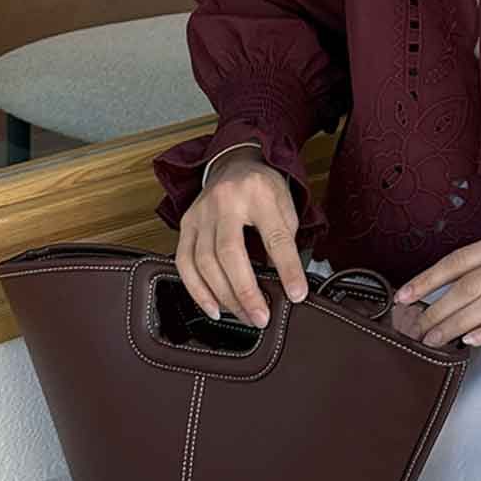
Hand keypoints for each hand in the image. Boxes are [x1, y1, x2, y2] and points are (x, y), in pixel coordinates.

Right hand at [176, 151, 307, 326]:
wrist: (235, 163)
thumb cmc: (263, 188)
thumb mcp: (285, 205)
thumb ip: (284, 241)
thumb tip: (286, 284)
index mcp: (258, 192)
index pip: (275, 236)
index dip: (287, 269)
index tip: (296, 294)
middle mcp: (225, 200)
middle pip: (230, 253)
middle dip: (246, 291)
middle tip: (261, 317)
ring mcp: (201, 212)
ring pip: (204, 262)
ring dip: (223, 296)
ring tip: (243, 315)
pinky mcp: (186, 223)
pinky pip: (184, 263)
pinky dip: (197, 290)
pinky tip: (214, 307)